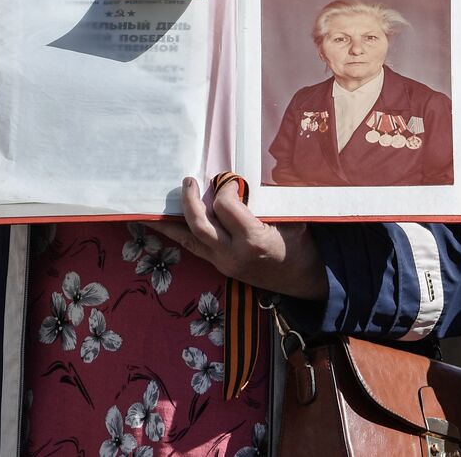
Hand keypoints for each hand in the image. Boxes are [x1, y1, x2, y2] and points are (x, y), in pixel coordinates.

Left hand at [151, 177, 326, 299]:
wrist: (302, 280)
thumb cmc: (299, 246)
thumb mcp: (291, 220)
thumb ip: (266, 203)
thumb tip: (241, 182)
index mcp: (253, 240)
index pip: (225, 207)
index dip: (224, 189)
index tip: (231, 181)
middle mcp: (233, 254)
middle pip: (200, 224)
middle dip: (190, 200)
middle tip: (188, 181)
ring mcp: (224, 263)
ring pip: (190, 239)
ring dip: (173, 220)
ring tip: (158, 204)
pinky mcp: (220, 266)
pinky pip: (193, 248)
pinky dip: (178, 234)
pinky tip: (163, 225)